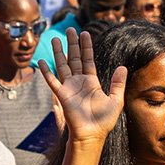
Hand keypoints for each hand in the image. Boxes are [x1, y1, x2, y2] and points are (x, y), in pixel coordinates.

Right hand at [38, 28, 126, 145]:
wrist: (92, 135)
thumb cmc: (104, 121)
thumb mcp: (116, 100)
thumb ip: (118, 83)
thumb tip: (123, 67)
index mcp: (91, 82)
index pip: (88, 60)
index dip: (86, 47)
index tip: (85, 33)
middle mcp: (79, 82)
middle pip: (74, 59)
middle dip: (72, 44)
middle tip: (70, 29)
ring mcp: (69, 88)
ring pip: (63, 65)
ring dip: (59, 52)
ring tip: (56, 39)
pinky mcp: (62, 95)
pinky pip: (52, 81)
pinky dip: (47, 72)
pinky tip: (42, 61)